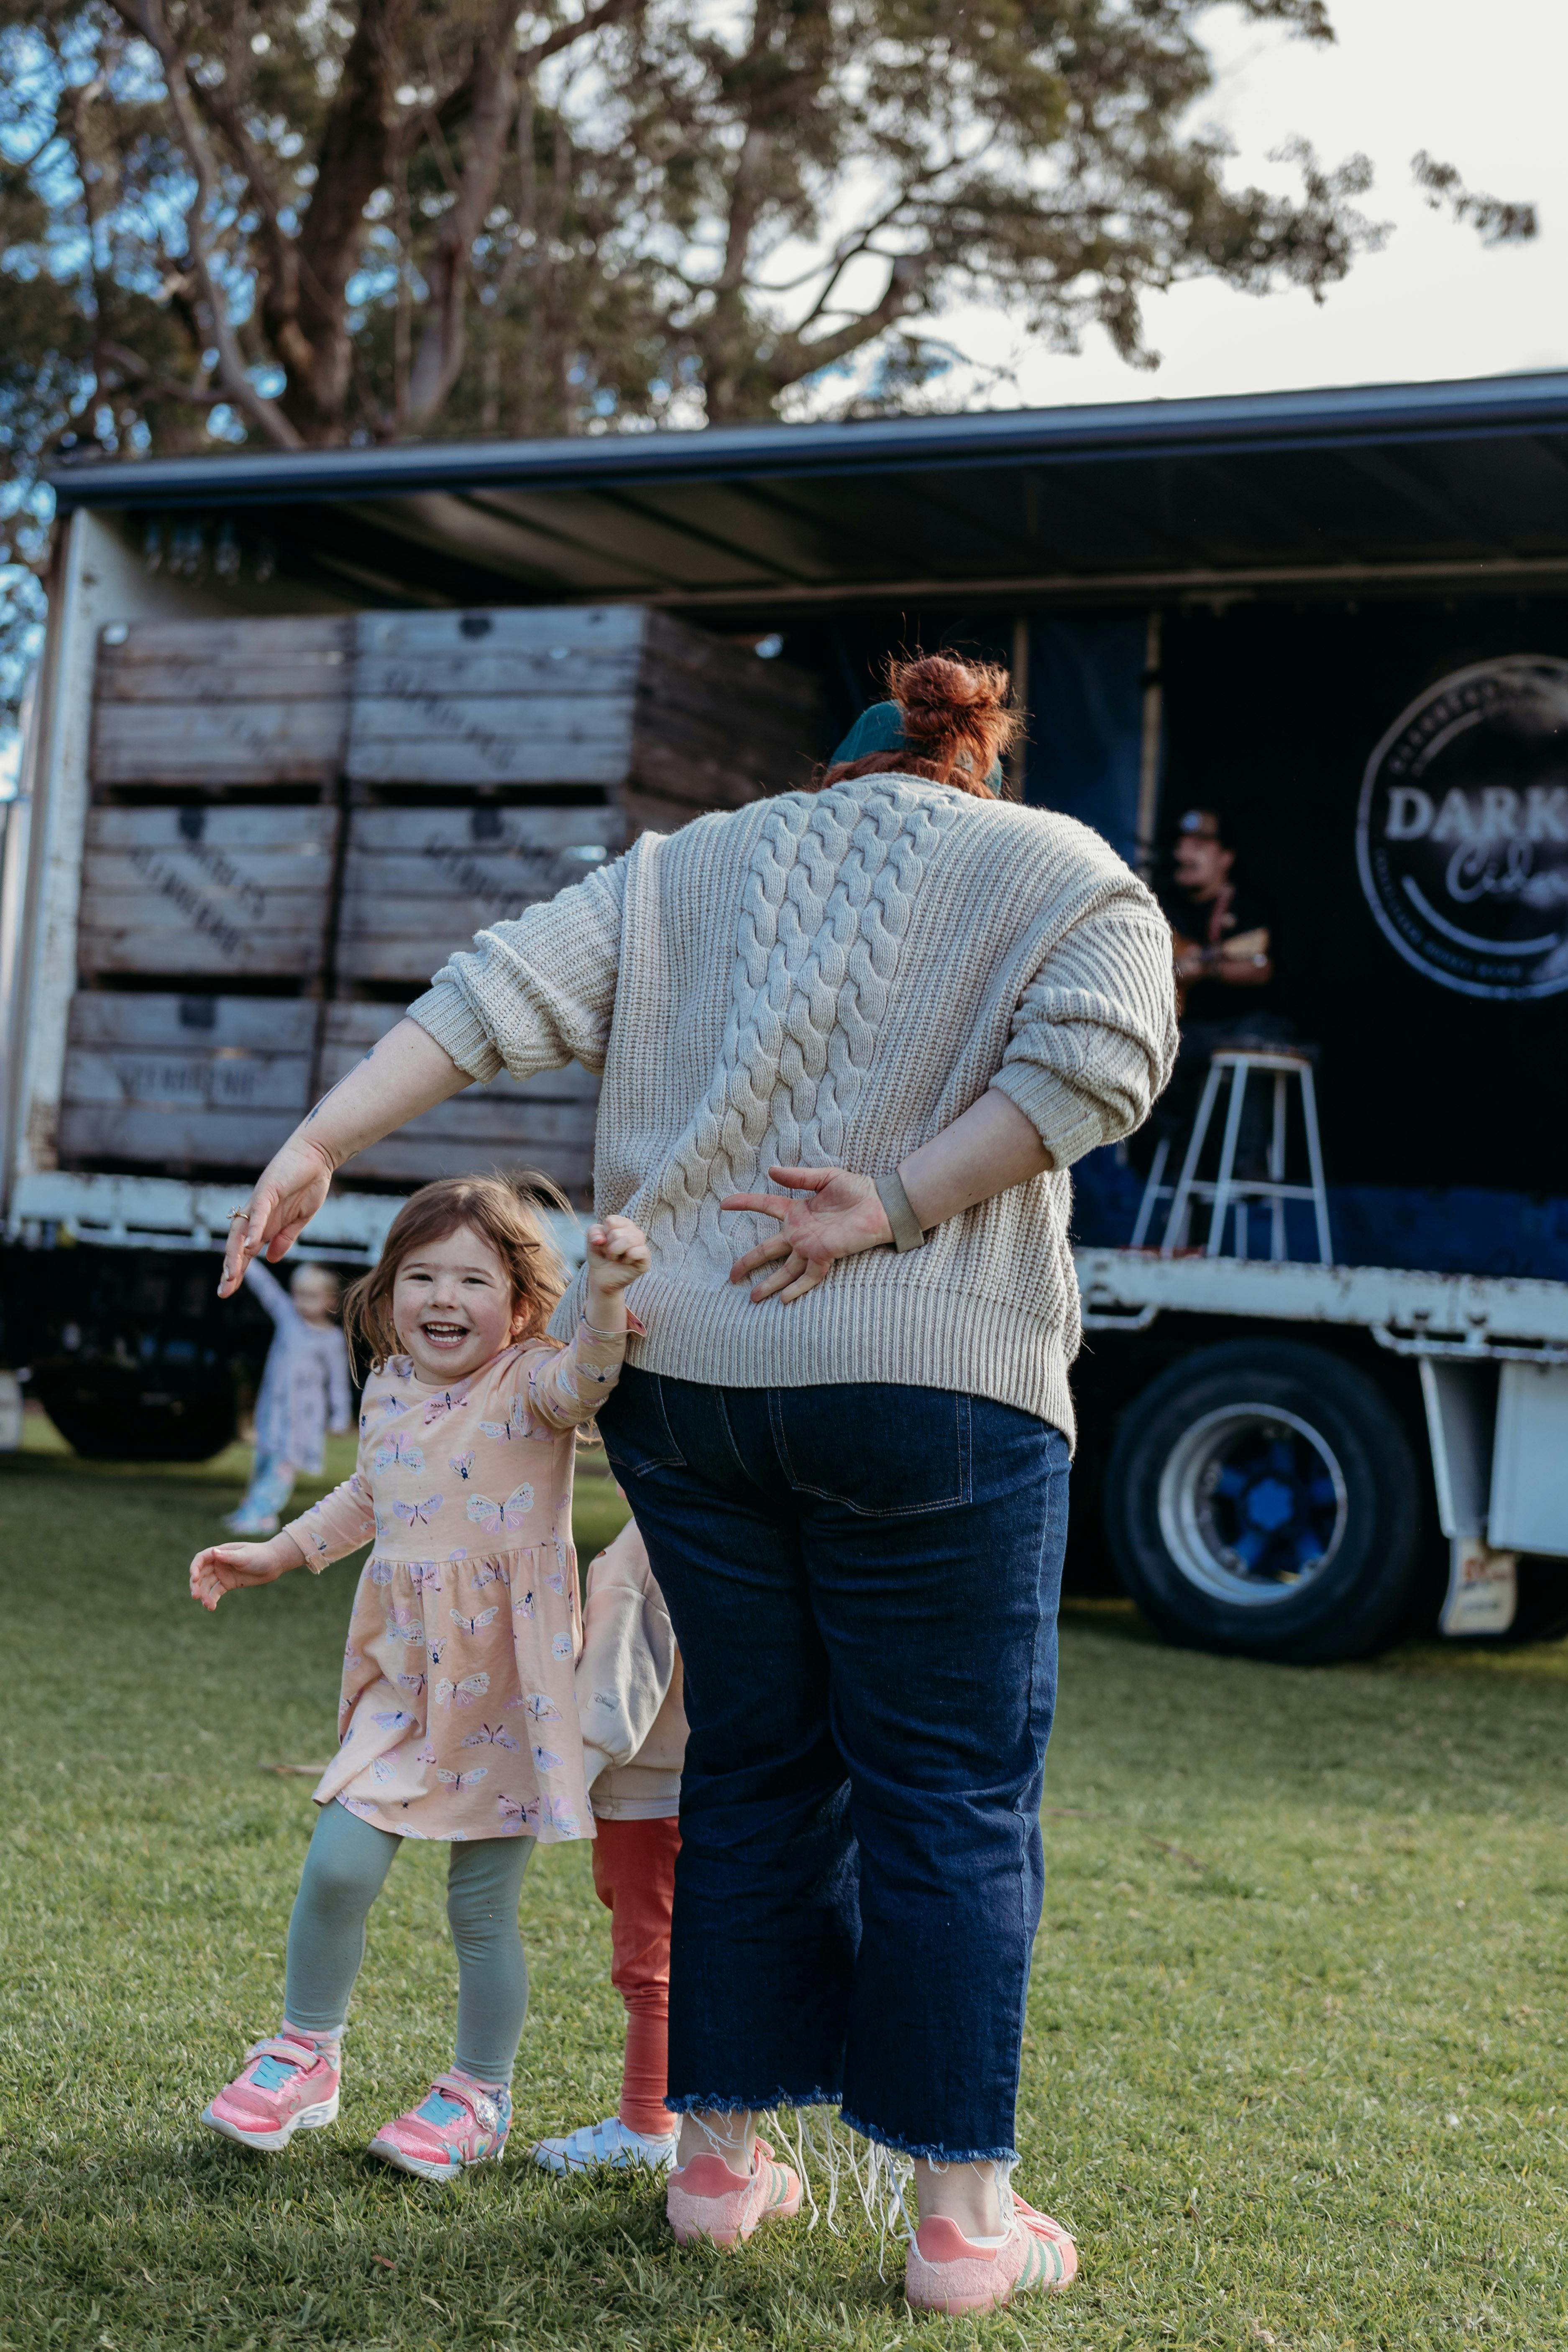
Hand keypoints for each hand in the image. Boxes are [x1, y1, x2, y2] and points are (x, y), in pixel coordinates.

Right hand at [190, 1534, 303, 1610]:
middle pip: (201, 1574)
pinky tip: (211, 1607)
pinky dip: (212, 1599)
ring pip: (207, 1585)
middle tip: (195, 1596)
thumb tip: (214, 1552)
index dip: (194, 1568)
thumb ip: (229, 1556)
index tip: (195, 1579)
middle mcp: (218, 1563)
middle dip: (196, 1585)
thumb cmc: (260, 1555)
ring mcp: (222, 1574)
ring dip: (204, 1595)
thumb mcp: (245, 1556)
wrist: (274, 1563)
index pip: (201, 1559)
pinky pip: (216, 1592)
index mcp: (220, 1552)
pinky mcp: (228, 1584)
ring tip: (207, 1605)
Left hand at [218, 1136, 334, 1296]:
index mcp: (265, 1224)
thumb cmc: (308, 1184)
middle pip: (237, 1246)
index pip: (245, 1251)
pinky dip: (253, 1230)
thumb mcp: (300, 1220)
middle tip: (224, 1291)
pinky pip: (257, 1213)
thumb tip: (271, 1260)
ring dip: (236, 1254)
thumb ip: (285, 1238)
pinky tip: (249, 1246)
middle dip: (231, 1269)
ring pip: (242, 1232)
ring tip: (231, 1274)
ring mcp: (259, 1203)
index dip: (237, 1270)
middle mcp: (256, 1215)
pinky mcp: (267, 1191)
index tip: (228, 1290)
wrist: (316, 1156)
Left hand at [585, 1215, 650, 1301]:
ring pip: (629, 1240)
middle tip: (609, 1254)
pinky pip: (640, 1251)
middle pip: (617, 1233)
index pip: (611, 1221)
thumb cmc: (600, 1257)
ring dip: (616, 1252)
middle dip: (608, 1247)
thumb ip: (593, 1232)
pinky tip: (625, 1262)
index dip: (603, 1234)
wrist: (602, 1278)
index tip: (603, 1243)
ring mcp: (641, 1244)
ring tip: (615, 1258)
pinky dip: (628, 1258)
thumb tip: (601, 1239)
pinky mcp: (646, 1258)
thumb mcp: (591, 1242)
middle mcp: (634, 1232)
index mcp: (622, 1224)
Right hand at [722, 1166, 892, 1303]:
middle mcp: (801, 1232)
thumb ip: (798, 1176)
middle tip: (731, 1275)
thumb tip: (771, 1171)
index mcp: (798, 1211)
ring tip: (752, 1297)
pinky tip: (783, 1300)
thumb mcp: (825, 1177)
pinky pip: (809, 1275)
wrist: (881, 1204)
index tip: (724, 1205)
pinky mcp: (826, 1255)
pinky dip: (797, 1288)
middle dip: (748, 1262)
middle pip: (768, 1249)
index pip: (765, 1206)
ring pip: (785, 1269)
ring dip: (769, 1283)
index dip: (745, 1204)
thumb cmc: (858, 1190)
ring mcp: (812, 1246)